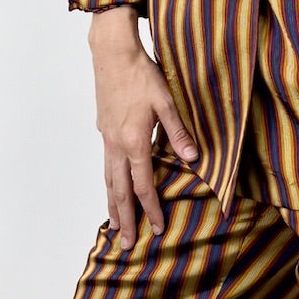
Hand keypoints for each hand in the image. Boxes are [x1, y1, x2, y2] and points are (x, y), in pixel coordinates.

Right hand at [87, 7, 198, 245]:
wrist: (112, 54)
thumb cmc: (141, 75)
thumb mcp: (166, 102)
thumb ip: (179, 132)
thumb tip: (194, 158)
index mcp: (134, 142)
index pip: (143, 186)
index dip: (151, 209)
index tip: (157, 228)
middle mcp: (116, 146)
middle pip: (120, 192)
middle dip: (126, 219)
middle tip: (126, 244)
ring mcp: (107, 139)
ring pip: (108, 181)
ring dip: (112, 206)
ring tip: (114, 226)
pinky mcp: (104, 131)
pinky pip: (105, 167)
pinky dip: (108, 185)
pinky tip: (111, 189)